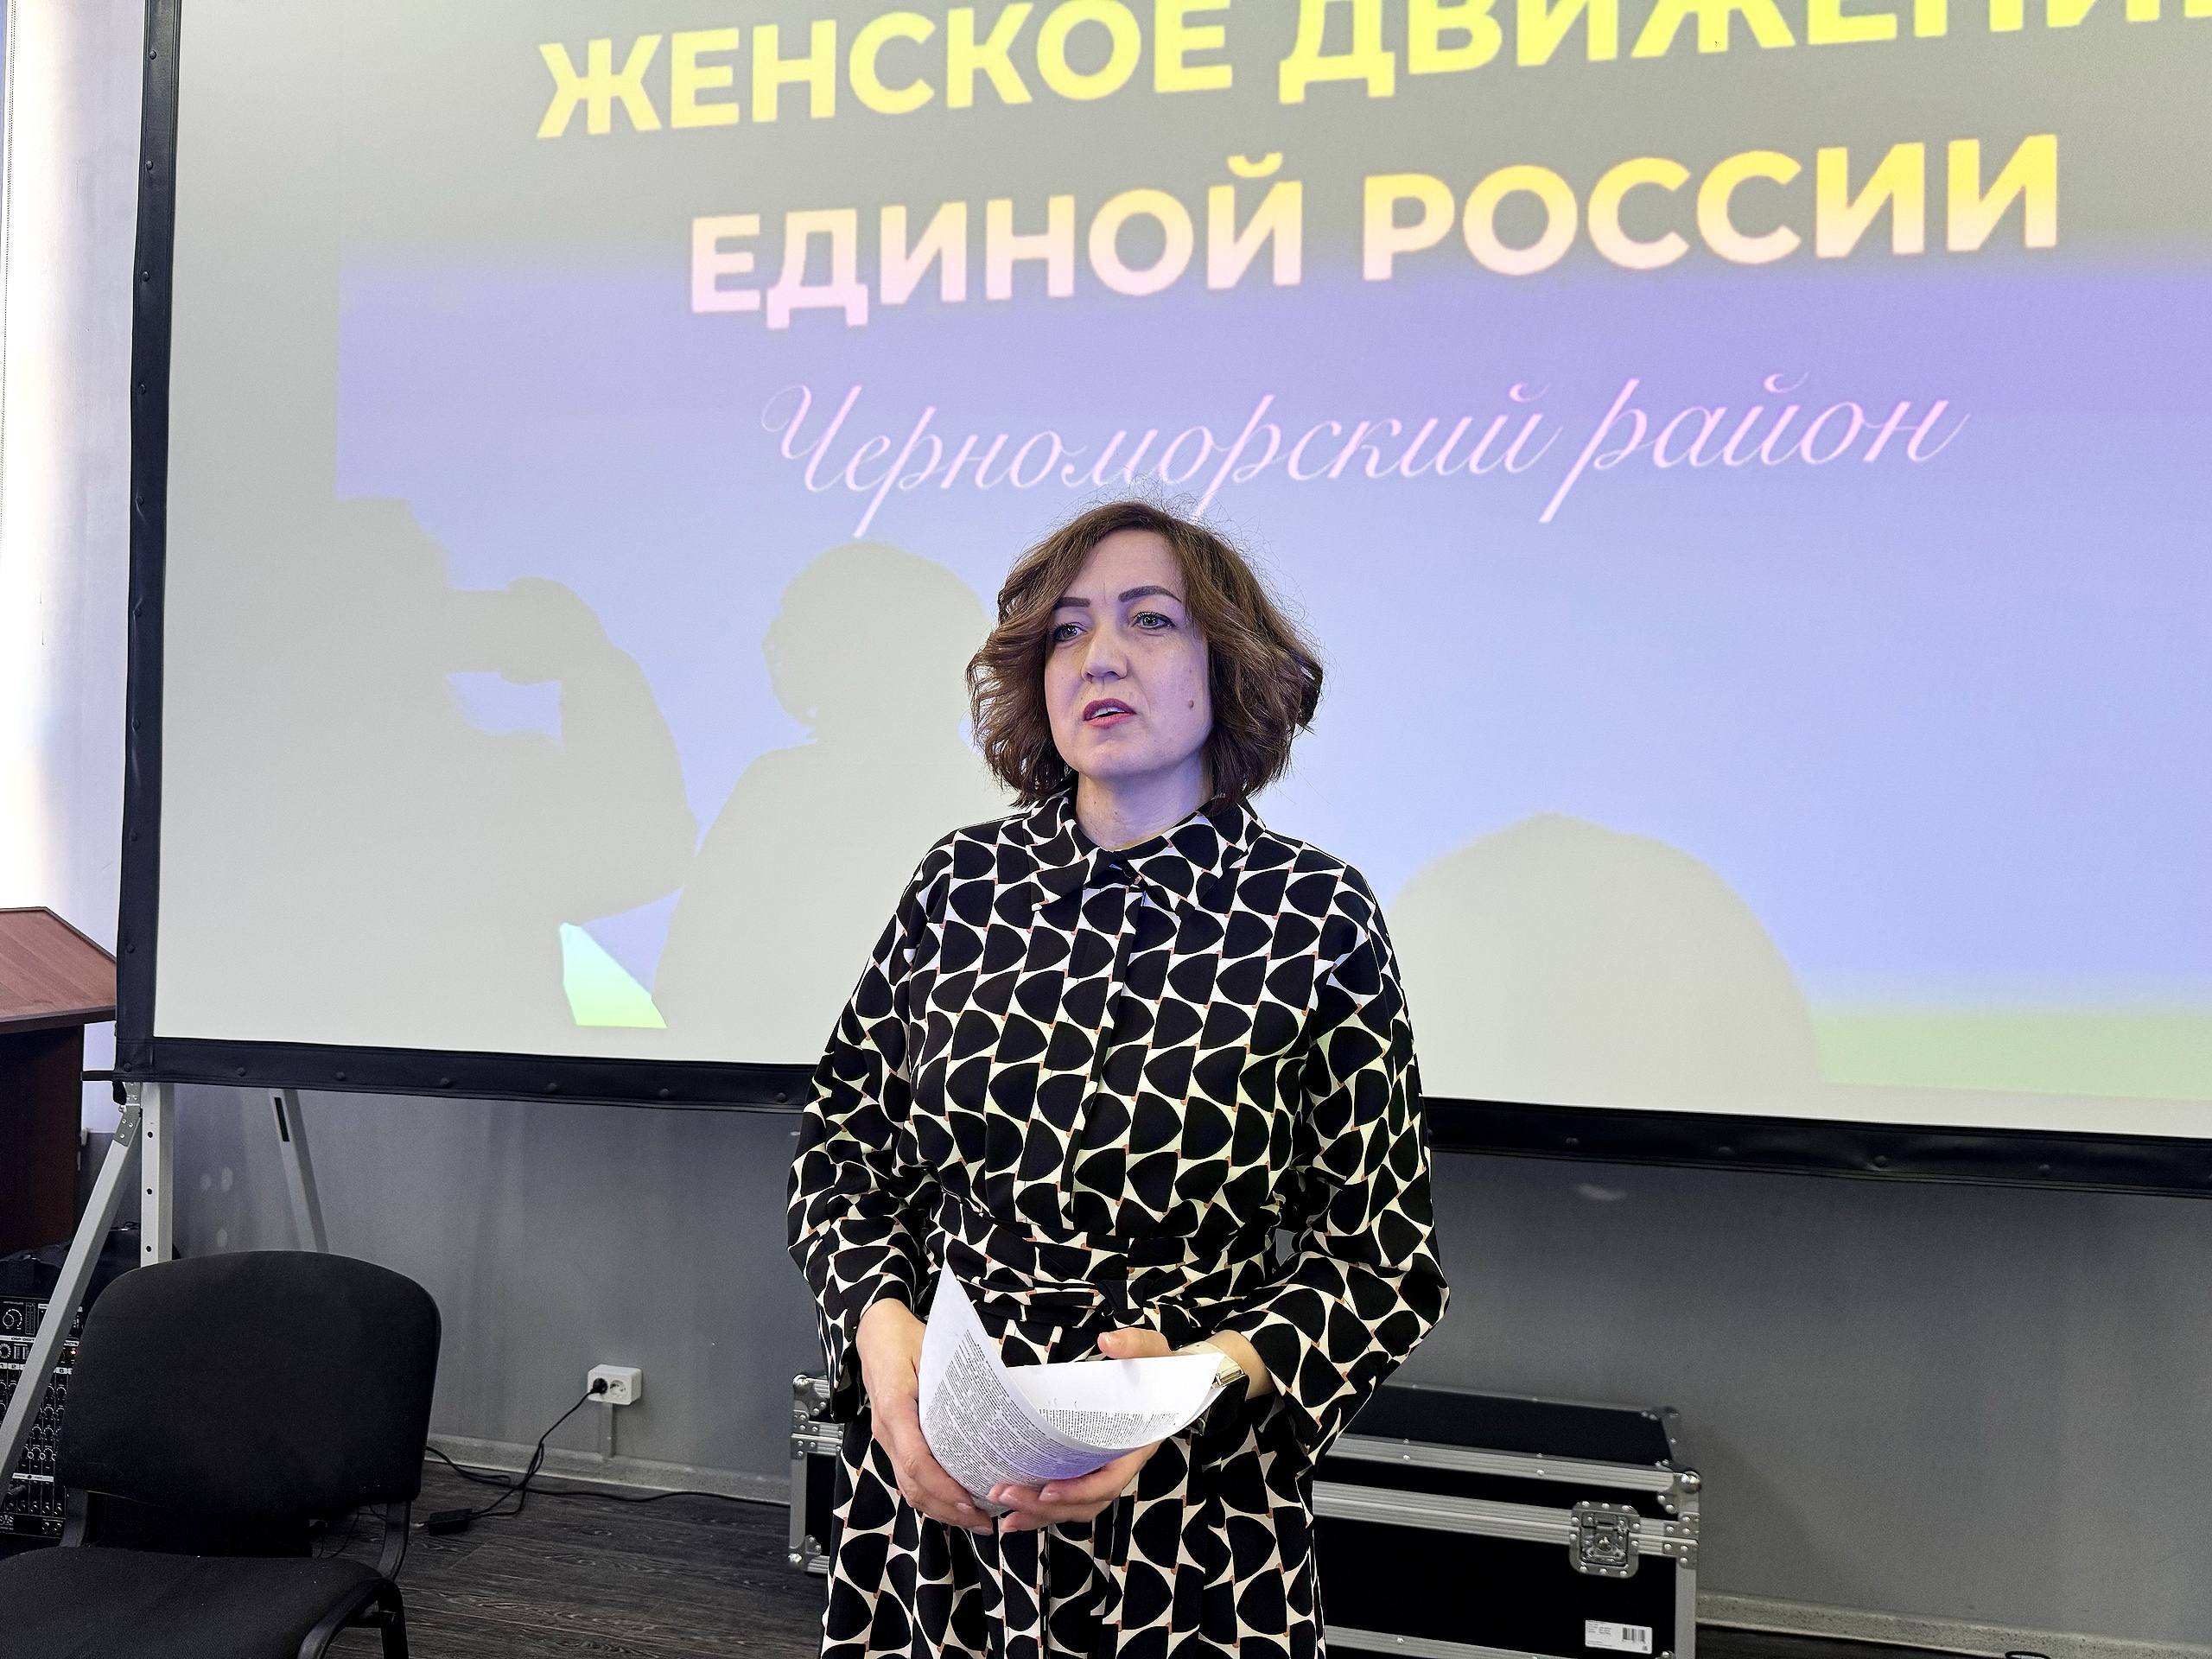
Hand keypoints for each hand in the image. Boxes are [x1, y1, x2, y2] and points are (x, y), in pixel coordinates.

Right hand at [855, 1297, 993, 1534]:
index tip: (971, 1503)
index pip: (917, 1461)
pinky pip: (908, 1475)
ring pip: (908, 1487)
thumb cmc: (903, 1337)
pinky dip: (931, 1494)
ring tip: (975, 1519)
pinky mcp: (892, 1439)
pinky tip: (955, 1499)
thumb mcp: (931, 1350)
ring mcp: (886, 1438)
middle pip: (913, 1485)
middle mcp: (887, 1429)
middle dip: (948, 1510)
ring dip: (940, 1508)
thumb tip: (1000, 1401)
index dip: (944, 1488)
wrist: (873, 1331)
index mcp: (896, 1407)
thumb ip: (959, 1376)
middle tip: (983, 1522)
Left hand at [988, 1325, 1173, 1532]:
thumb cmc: (1162, 1370)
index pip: (1110, 1480)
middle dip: (1045, 1507)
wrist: (1173, 1382)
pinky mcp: (1091, 1467)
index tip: (1047, 1490)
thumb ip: (1136, 1345)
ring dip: (1040, 1514)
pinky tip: (1017, 1511)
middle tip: (1006, 1495)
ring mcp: (1106, 1470)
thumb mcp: (1155, 1352)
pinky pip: (1070, 1498)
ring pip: (1076, 1507)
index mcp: (1137, 1446)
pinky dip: (1043, 1508)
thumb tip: (1107, 1341)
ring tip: (1006, 1515)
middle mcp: (1121, 1465)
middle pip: (1085, 1502)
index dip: (1079, 1490)